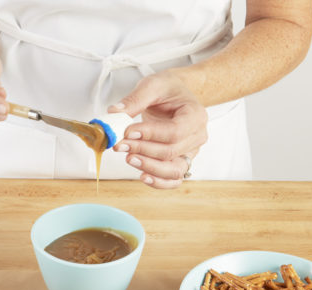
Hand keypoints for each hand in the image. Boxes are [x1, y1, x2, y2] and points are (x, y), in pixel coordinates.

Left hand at [109, 71, 207, 188]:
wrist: (177, 95)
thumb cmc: (168, 90)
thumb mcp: (152, 85)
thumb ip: (134, 99)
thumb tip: (114, 113)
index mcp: (195, 115)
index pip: (175, 131)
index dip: (151, 134)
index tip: (128, 131)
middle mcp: (197, 136)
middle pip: (171, 151)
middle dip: (143, 150)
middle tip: (120, 145)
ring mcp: (191, 152)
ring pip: (174, 170)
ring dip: (149, 167)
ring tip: (128, 158)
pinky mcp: (181, 162)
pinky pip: (173, 179)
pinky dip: (159, 182)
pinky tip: (142, 176)